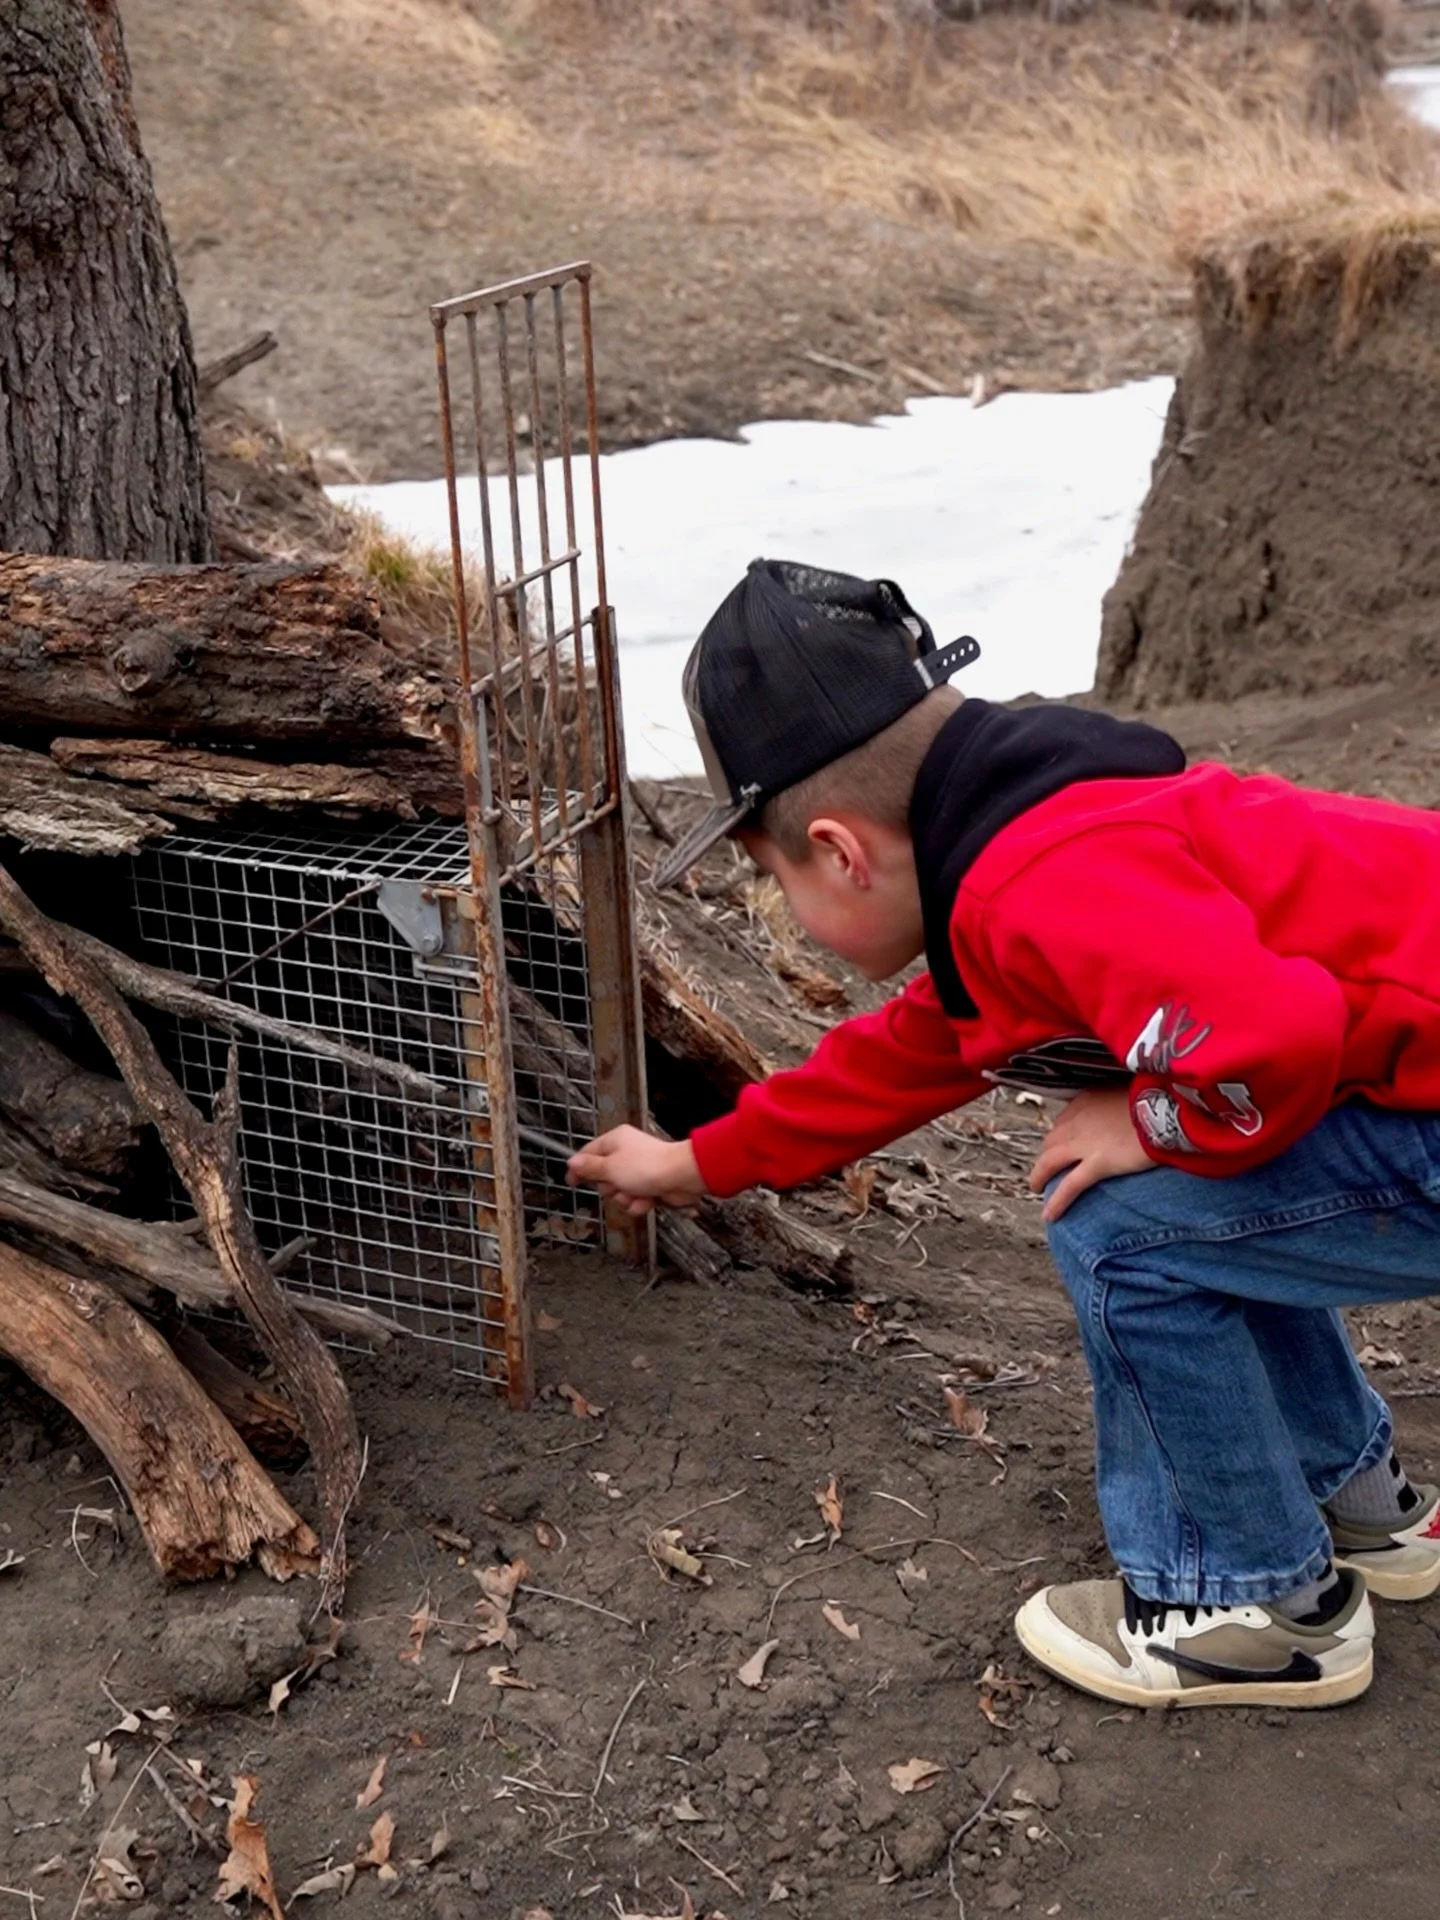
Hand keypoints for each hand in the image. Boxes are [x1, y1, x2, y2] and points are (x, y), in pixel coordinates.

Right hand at [567, 1125, 707, 1217]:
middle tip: (618, 1183)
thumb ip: (589, 1168)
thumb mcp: (610, 1167)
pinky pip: (634, 1200)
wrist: (681, 1177)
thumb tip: (571, 1162)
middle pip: (603, 1178)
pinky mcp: (650, 1186)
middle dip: (610, 1188)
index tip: (573, 1182)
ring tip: (636, 1192)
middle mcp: (626, 1154)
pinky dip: (640, 1203)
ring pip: (619, 1193)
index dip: (580, 1169)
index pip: (588, 1154)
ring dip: (626, 1198)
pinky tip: (647, 1199)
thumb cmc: (648, 1166)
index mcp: (615, 1141)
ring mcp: (639, 1171)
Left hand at [1027, 1087, 1152, 1221]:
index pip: (1064, 1120)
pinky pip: (1070, 1185)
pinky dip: (1057, 1202)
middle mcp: (1079, 1119)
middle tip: (1049, 1168)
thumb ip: (1117, 1105)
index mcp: (1086, 1100)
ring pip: (1050, 1162)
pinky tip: (1050, 1215)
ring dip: (1040, 1176)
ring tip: (1038, 1187)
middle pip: (1052, 1141)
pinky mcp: (1099, 1163)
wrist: (1169, 1108)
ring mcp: (1086, 1142)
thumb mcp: (1129, 1094)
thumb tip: (1122, 1116)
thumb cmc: (1157, 1102)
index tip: (1064, 1144)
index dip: (1061, 1135)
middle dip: (1047, 1155)